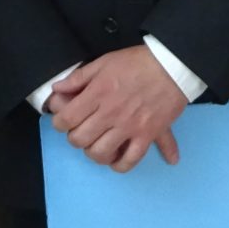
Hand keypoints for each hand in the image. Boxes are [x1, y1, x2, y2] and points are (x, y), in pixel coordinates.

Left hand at [49, 46, 185, 172]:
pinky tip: (117, 159)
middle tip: (81, 132)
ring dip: (94, 152)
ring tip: (97, 145)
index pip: (67, 119)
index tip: (64, 121)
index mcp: (97, 93)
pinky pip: (130, 160)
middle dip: (75, 138)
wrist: (172, 66)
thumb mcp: (104, 62)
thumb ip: (78, 77)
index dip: (59, 123)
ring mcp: (129, 127)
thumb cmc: (138, 62)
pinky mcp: (147, 135)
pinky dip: (120, 165)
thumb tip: (56, 89)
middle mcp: (111, 113)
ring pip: (100, 153)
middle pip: (80, 139)